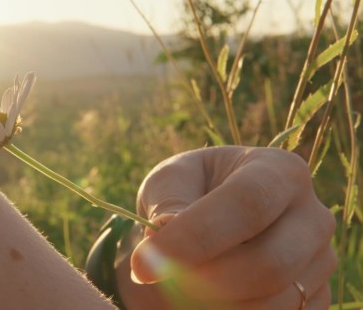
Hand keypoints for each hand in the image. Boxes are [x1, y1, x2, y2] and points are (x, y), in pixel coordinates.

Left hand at [127, 146, 335, 309]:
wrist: (210, 216)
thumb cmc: (189, 190)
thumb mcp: (171, 181)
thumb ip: (168, 202)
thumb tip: (166, 228)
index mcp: (279, 170)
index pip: (247, 203)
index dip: (195, 236)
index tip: (145, 260)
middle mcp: (313, 215)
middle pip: (270, 262)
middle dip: (206, 282)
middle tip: (156, 282)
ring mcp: (321, 260)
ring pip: (275, 301)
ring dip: (214, 305)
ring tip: (170, 292)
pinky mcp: (316, 297)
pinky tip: (199, 302)